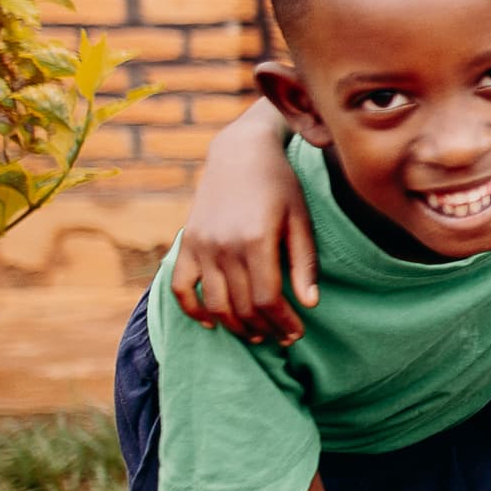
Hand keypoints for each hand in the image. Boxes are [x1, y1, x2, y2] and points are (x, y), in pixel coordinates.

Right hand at [173, 110, 313, 343]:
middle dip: (265, 328)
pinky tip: (212, 322)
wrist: (240, 153)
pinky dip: (193, 310)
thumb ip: (304, 263)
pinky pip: (181, 287)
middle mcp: (224, 246)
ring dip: (236, 326)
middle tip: (282, 337)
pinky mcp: (187, 243)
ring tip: (256, 334)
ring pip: (215, 304)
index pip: (267, 299)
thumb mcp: (300, 219)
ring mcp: (201, 246)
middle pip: (242, 306)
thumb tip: (309, 304)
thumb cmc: (279, 185)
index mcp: (256, 240)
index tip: (297, 333)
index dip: (283, 322)